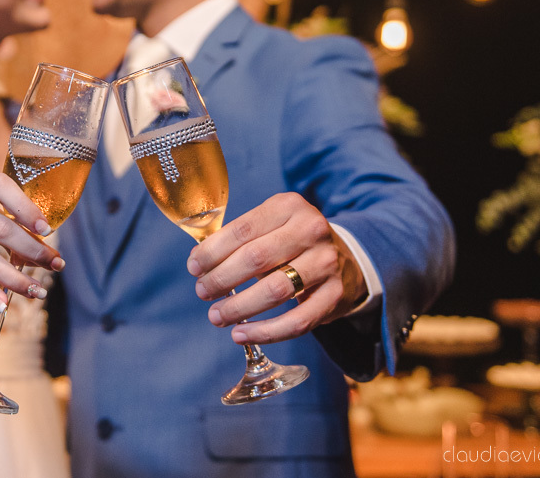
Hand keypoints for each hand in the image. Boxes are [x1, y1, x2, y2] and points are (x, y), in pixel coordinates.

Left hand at [185, 192, 366, 344]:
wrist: (345, 258)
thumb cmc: (291, 242)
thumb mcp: (269, 225)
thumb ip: (237, 239)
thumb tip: (198, 261)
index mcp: (289, 206)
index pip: (242, 230)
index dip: (212, 252)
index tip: (194, 268)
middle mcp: (311, 229)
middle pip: (256, 259)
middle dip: (221, 279)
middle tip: (202, 292)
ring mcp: (326, 262)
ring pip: (276, 290)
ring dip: (239, 307)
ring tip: (217, 317)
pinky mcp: (335, 295)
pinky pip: (298, 321)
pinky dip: (266, 332)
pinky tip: (242, 334)